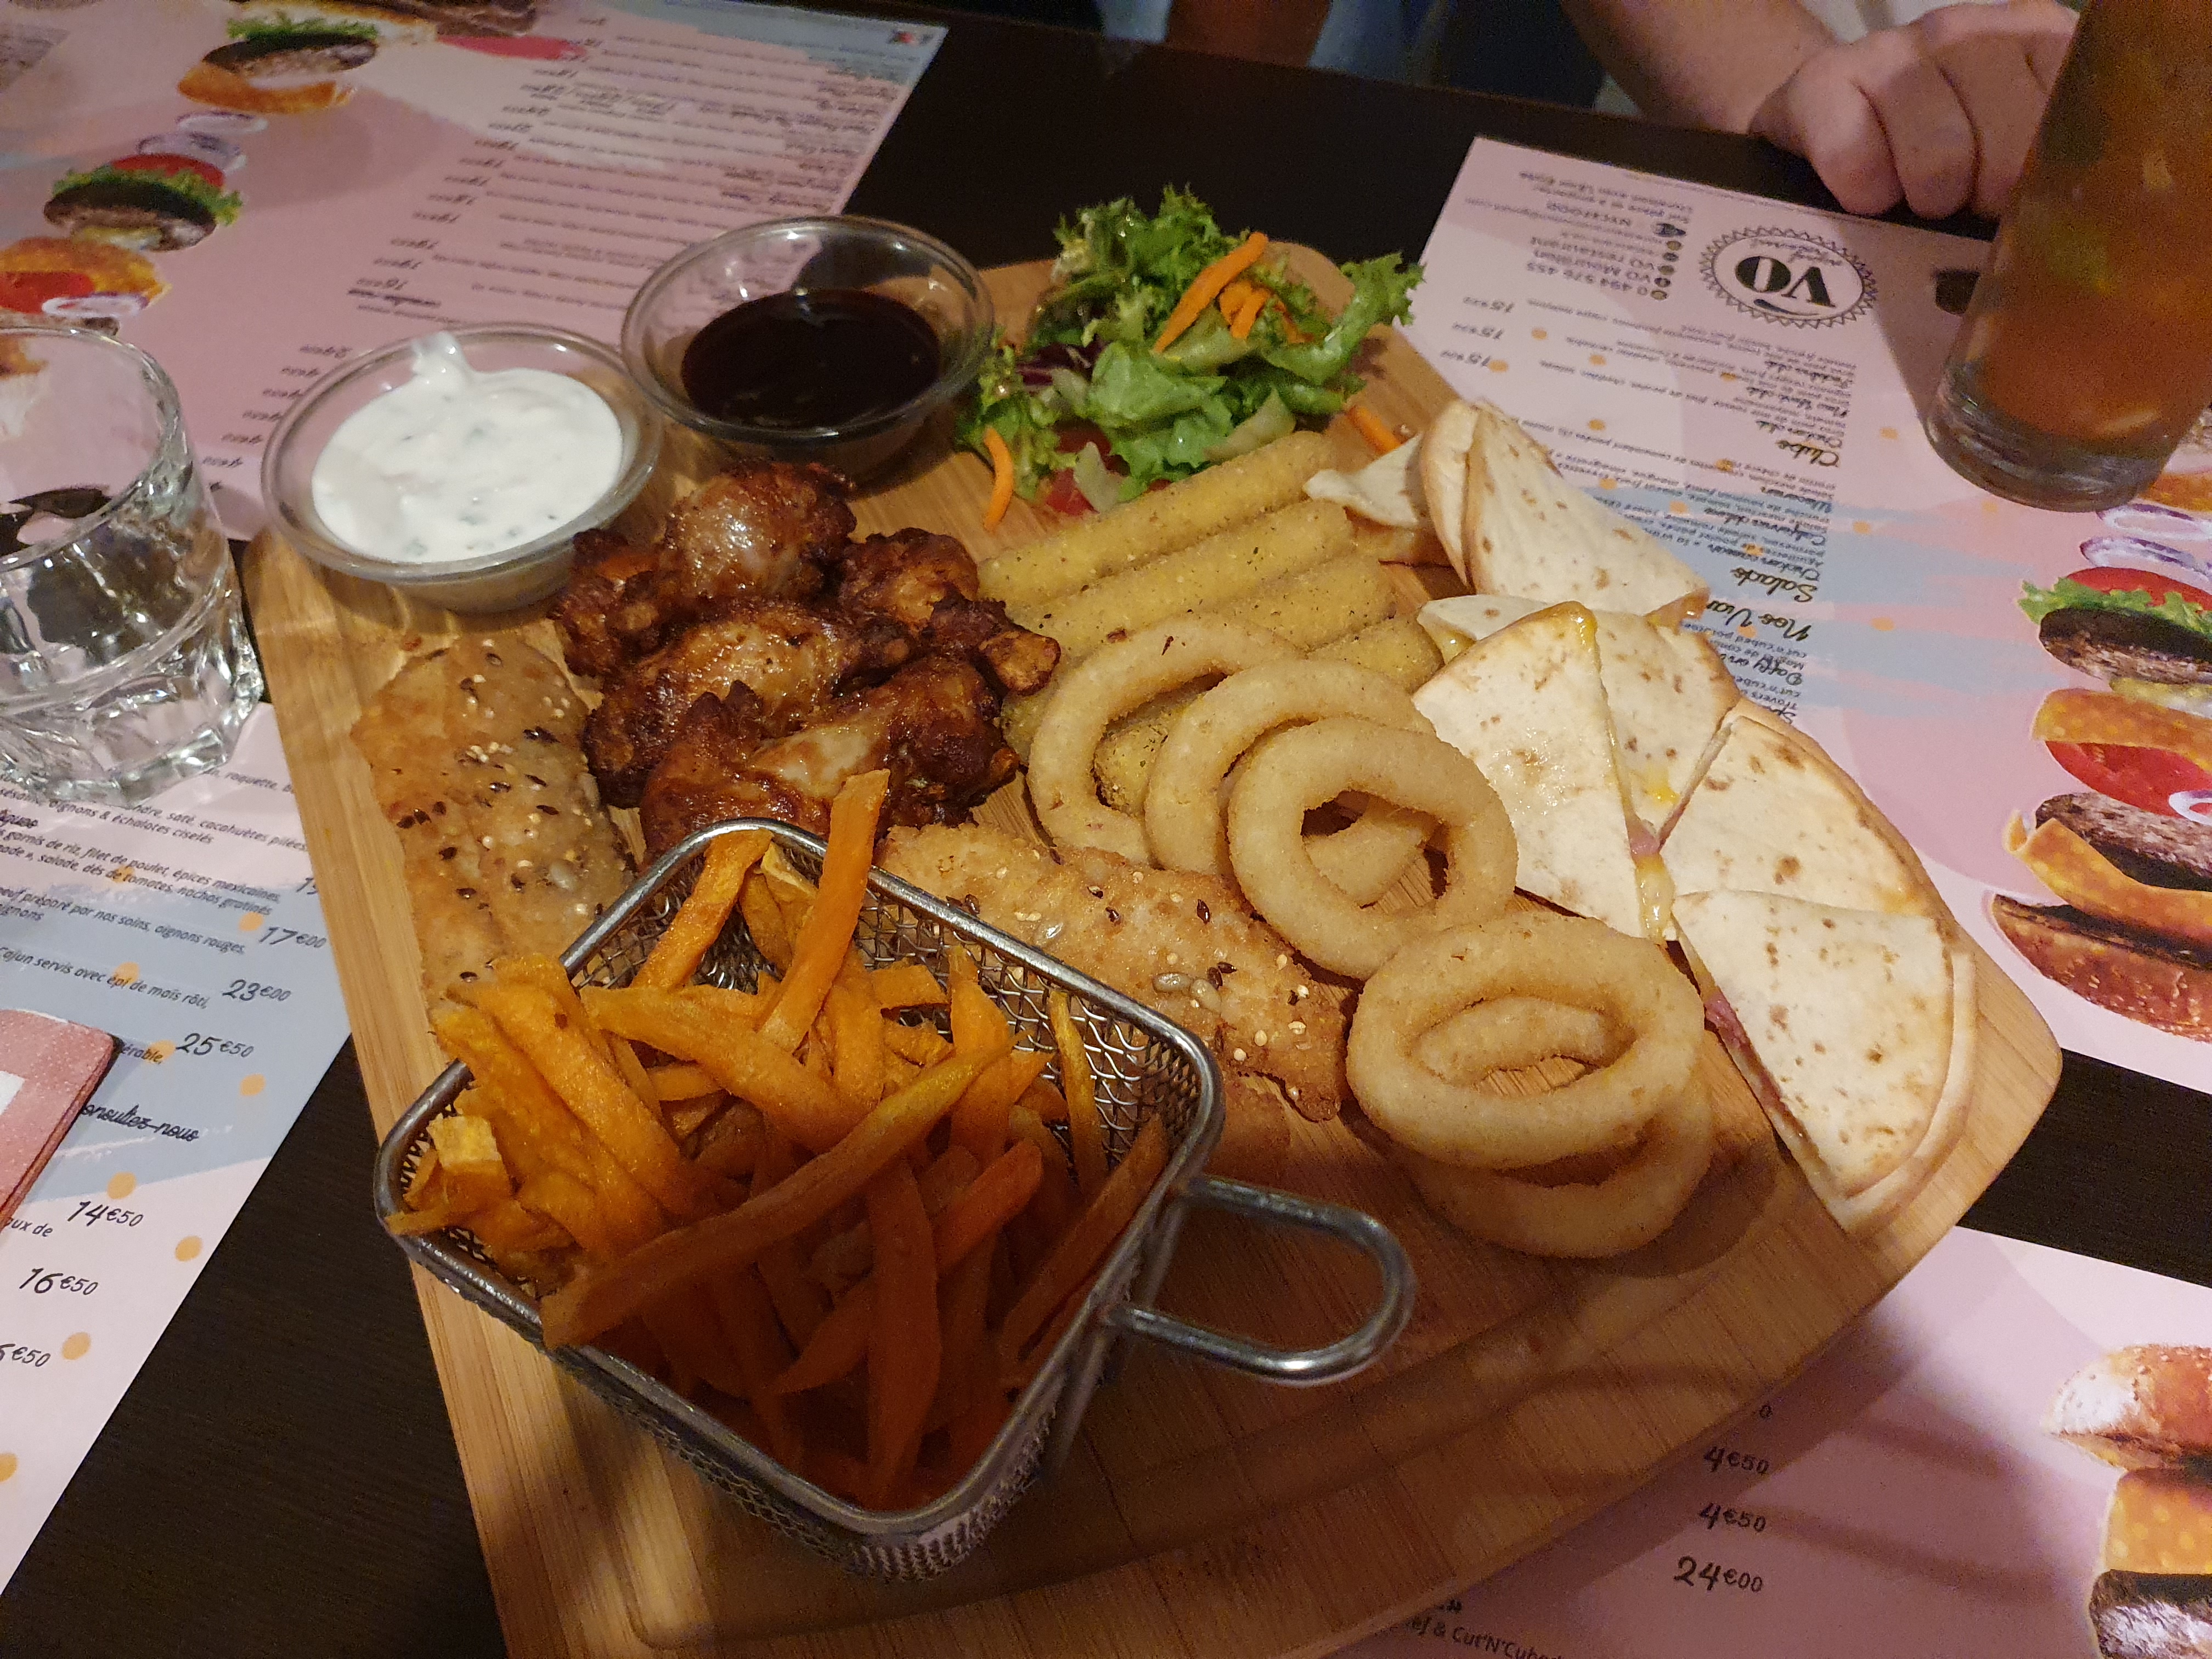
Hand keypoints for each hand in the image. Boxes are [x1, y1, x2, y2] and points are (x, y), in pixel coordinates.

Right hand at [1751, 1, 2076, 219]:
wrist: (1829, 121)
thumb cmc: (1934, 149)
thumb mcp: (2011, 143)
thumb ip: (2054, 159)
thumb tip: (2082, 227)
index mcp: (2035, 36)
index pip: (2077, 107)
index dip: (2052, 176)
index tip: (2027, 200)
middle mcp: (1970, 29)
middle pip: (2012, 138)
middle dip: (1991, 195)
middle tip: (1967, 204)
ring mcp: (1896, 47)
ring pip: (1939, 154)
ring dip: (1930, 198)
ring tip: (1919, 203)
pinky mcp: (1825, 79)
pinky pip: (1857, 160)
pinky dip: (1866, 197)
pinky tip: (1869, 196)